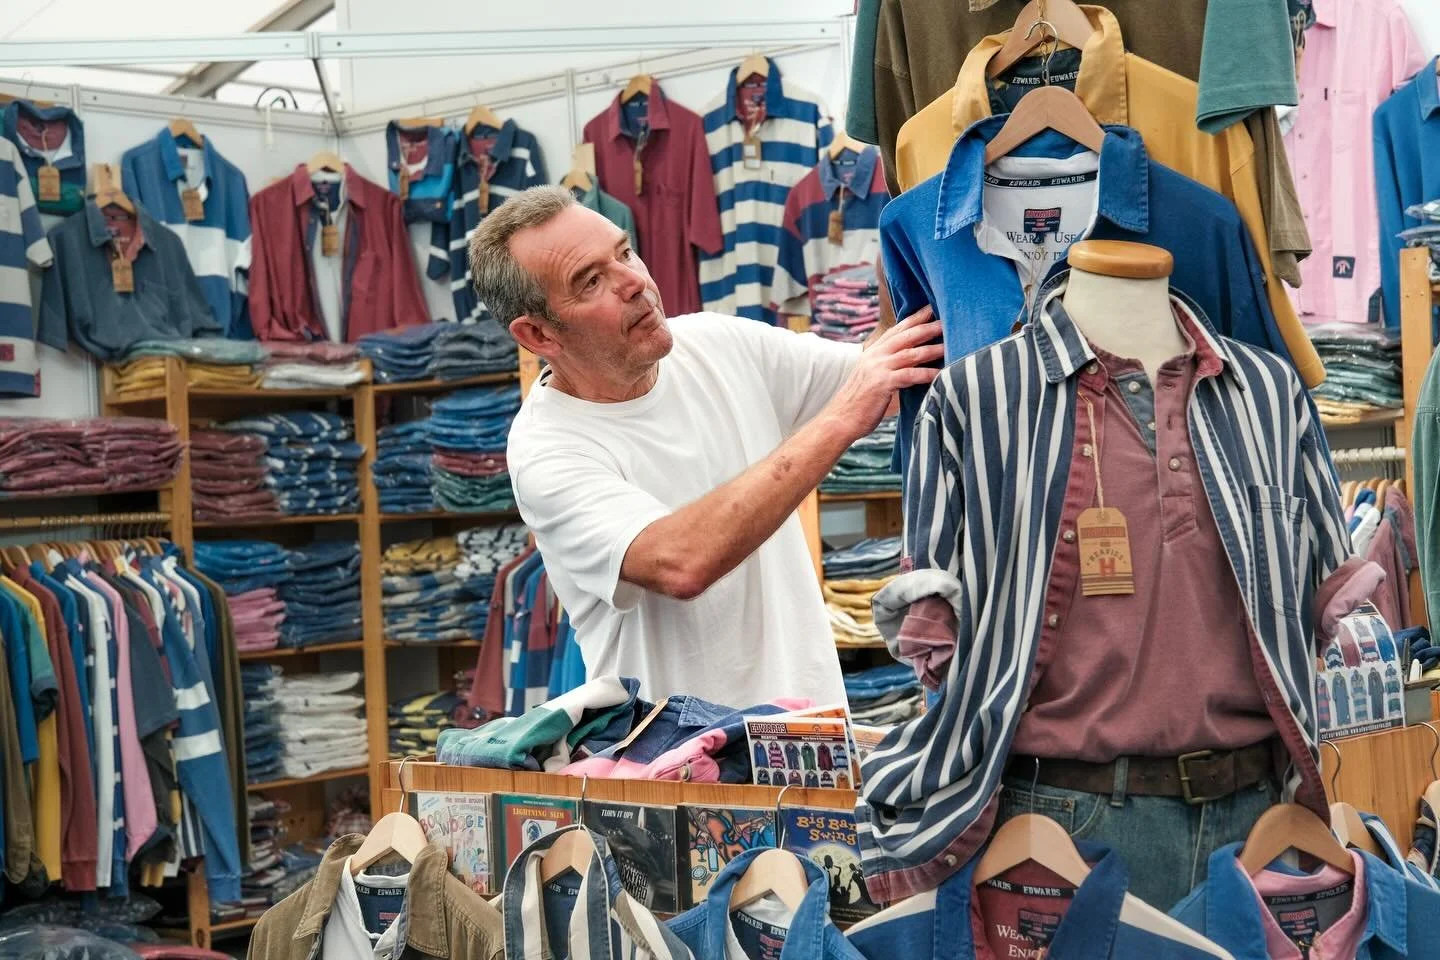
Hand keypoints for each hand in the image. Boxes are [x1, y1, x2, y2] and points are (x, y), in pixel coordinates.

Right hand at [825, 305, 943, 441]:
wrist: (840, 419)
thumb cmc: (859, 402)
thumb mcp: (871, 376)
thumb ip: (888, 366)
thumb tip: (911, 363)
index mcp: (873, 352)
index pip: (896, 330)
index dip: (914, 318)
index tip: (931, 309)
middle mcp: (875, 356)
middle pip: (905, 336)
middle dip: (927, 327)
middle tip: (946, 322)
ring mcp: (878, 368)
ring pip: (910, 353)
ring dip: (931, 349)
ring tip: (949, 346)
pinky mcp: (882, 383)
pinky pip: (909, 375)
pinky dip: (926, 373)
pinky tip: (940, 374)